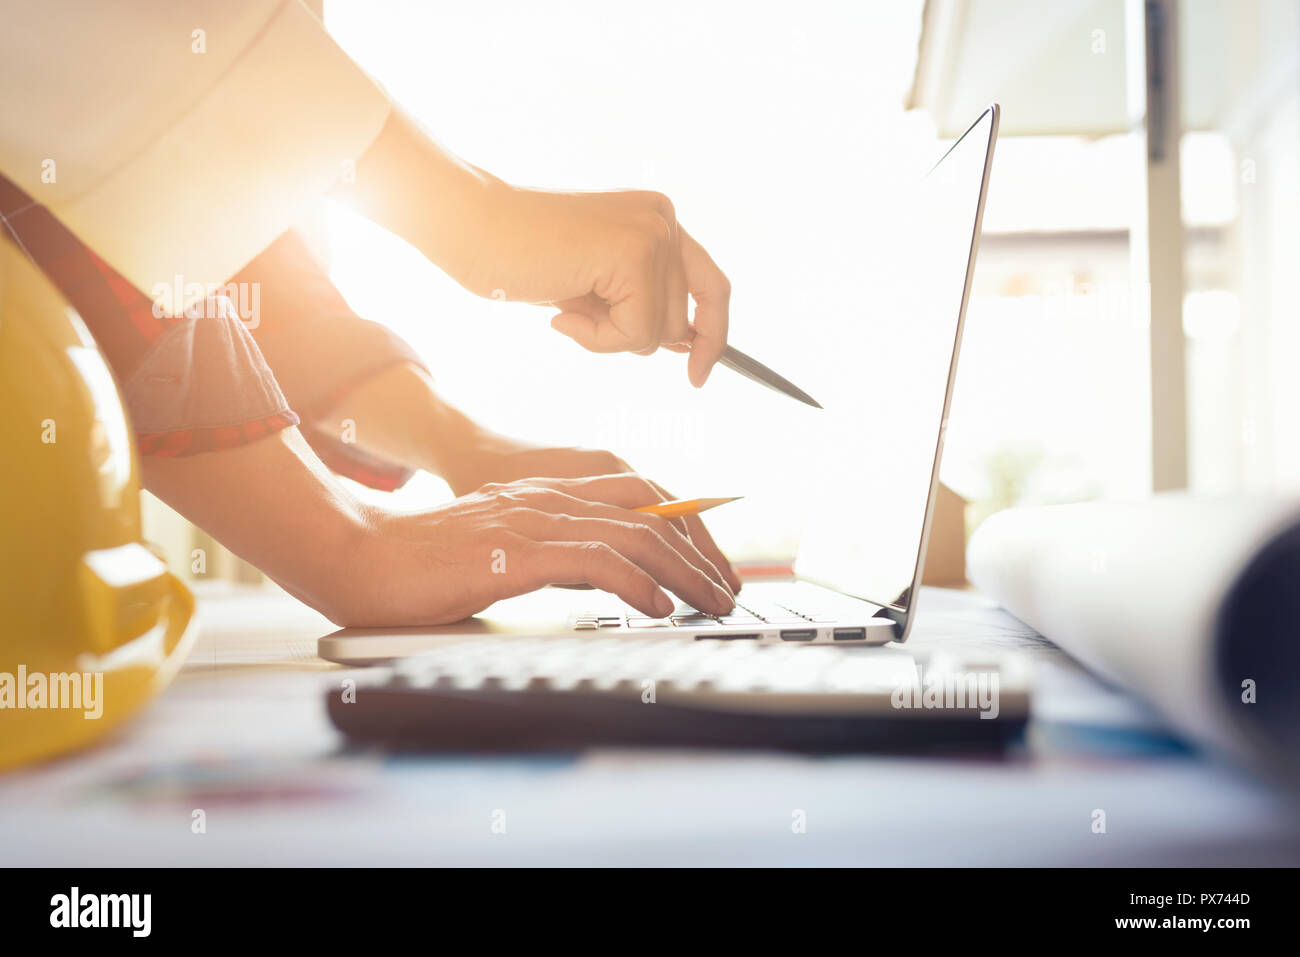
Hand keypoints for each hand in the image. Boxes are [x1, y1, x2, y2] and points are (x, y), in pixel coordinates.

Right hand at [448, 437, 741, 593]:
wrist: (358, 556)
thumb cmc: (419, 565)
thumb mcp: (498, 551)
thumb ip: (546, 555)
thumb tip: (596, 580)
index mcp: (544, 495)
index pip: (637, 497)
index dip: (684, 527)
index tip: (711, 564)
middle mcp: (546, 498)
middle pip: (648, 513)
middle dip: (698, 554)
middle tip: (726, 590)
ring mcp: (531, 520)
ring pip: (633, 534)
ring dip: (683, 572)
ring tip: (710, 602)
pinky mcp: (515, 551)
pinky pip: (594, 560)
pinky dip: (636, 582)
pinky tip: (658, 606)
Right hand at [465, 185, 730, 386]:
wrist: (471, 229)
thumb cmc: (520, 259)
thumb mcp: (594, 283)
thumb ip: (638, 301)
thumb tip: (683, 343)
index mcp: (657, 220)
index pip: (712, 287)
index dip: (713, 335)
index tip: (699, 376)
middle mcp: (663, 220)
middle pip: (683, 322)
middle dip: (632, 337)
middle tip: (577, 315)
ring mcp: (651, 234)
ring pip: (661, 333)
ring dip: (609, 338)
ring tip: (566, 306)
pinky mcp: (633, 254)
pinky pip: (636, 333)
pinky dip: (598, 340)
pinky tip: (562, 313)